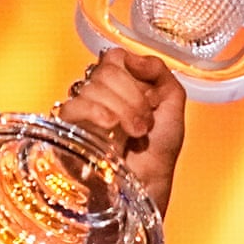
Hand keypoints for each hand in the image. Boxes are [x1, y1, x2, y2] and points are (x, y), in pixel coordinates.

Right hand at [55, 47, 186, 214]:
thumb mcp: (174, 106)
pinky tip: (111, 127)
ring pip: (92, 87)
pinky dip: (96, 112)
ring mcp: (83, 111)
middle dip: (132, 96)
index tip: (150, 97)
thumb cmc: (159, 153)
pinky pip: (73, 106)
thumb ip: (162, 73)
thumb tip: (132, 58)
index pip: (115, 57)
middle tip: (145, 122)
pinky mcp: (69, 129)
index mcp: (123, 85)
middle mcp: (101, 95)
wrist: (148, 185)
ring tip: (135, 133)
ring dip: (122, 110)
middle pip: (105, 70)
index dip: (132, 72)